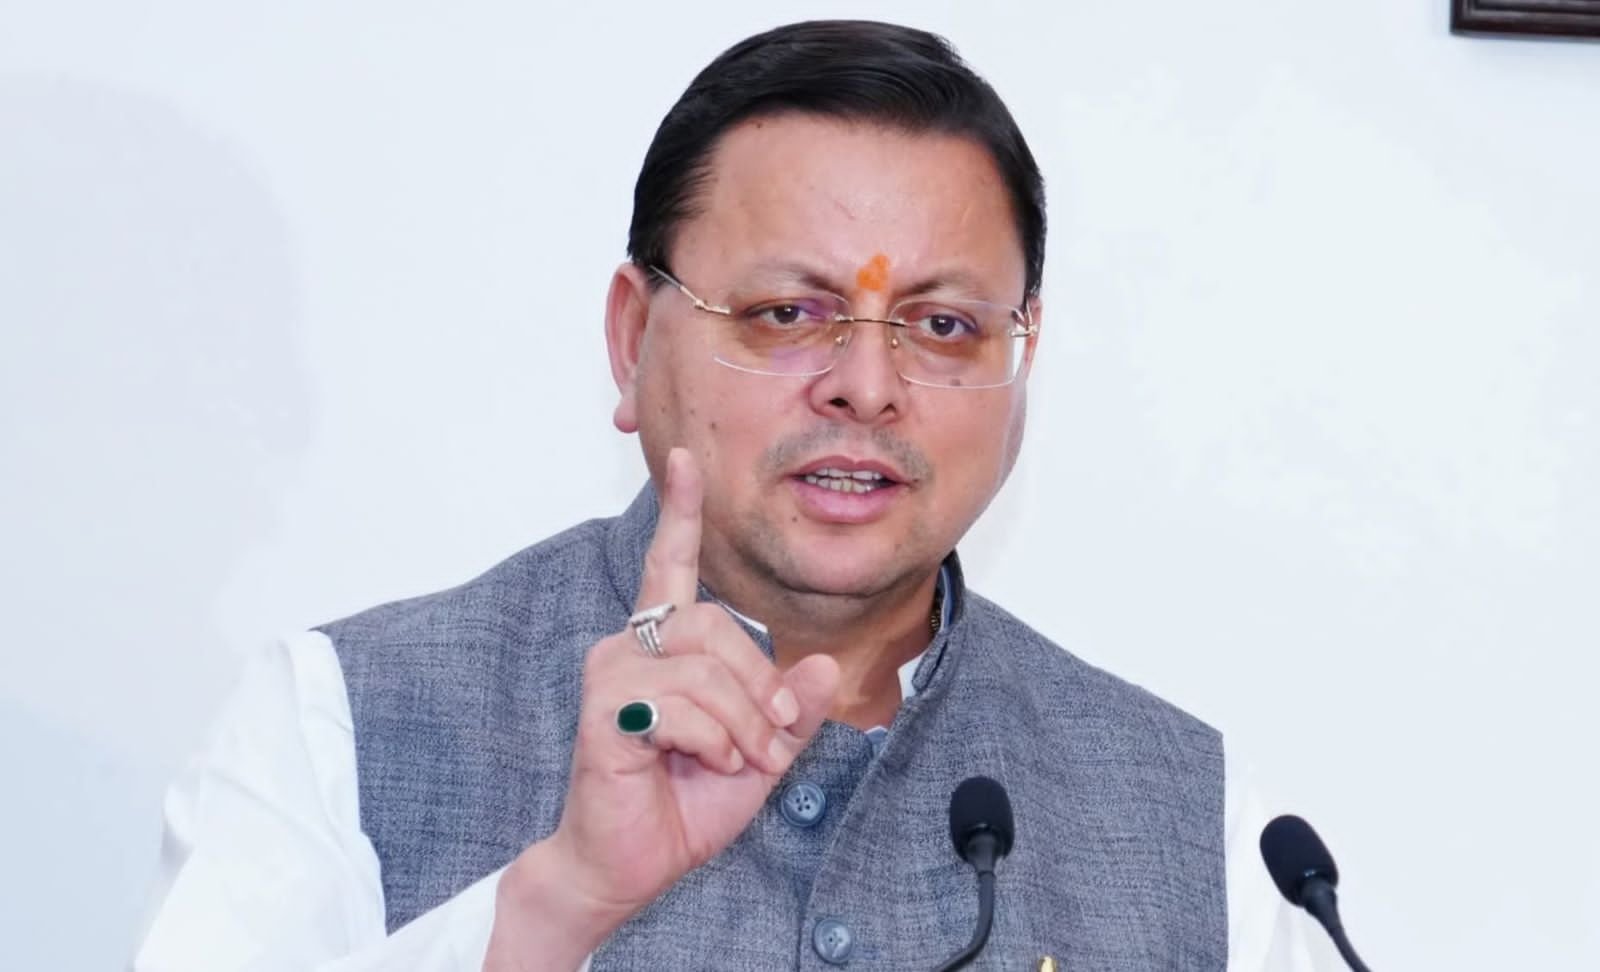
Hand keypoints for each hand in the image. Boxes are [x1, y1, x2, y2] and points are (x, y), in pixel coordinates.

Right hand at [487, 448, 838, 968]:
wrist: (630, 865)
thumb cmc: (684, 803)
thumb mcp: (759, 753)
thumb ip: (790, 711)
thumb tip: (824, 667)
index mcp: (666, 645)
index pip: (674, 565)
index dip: (680, 512)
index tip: (684, 459)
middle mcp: (632, 644)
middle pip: (717, 627)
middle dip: (760, 689)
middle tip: (770, 743)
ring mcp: (611, 672)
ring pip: (706, 669)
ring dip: (740, 724)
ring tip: (737, 761)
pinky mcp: (602, 709)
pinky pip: (682, 705)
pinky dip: (711, 741)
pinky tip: (702, 764)